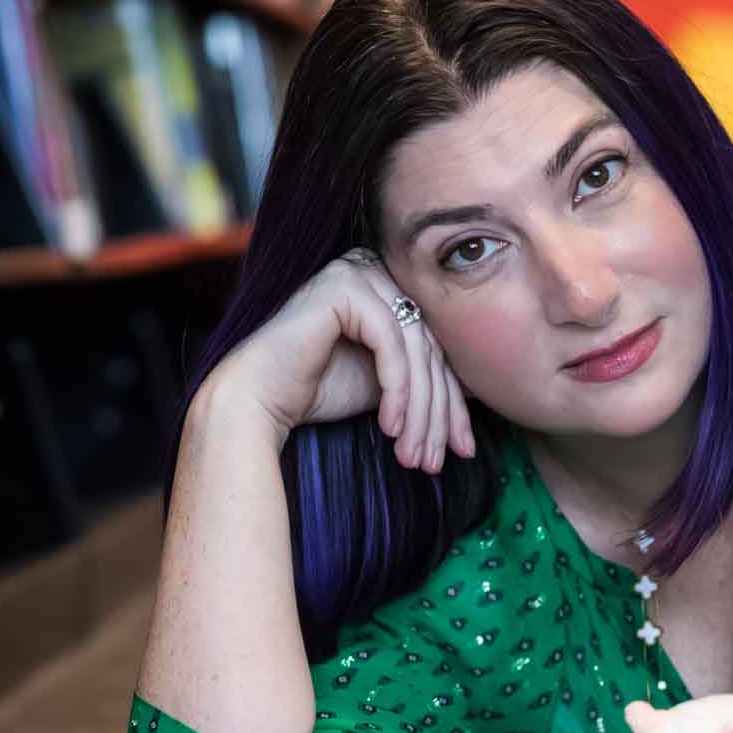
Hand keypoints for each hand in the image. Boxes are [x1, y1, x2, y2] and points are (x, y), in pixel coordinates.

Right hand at [207, 246, 472, 470]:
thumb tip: (477, 387)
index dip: (452, 405)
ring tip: (415, 456)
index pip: (436, 348)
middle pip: (431, 349)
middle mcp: (374, 271)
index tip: (464, 451)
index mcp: (387, 287)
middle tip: (438, 461)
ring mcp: (357, 272)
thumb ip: (425, 377)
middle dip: (438, 414)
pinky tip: (390, 427)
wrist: (256, 401)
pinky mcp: (343, 286)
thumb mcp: (388, 385)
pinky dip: (396, 389)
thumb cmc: (315, 392)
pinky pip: (391, 342)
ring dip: (419, 411)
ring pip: (416, 349)